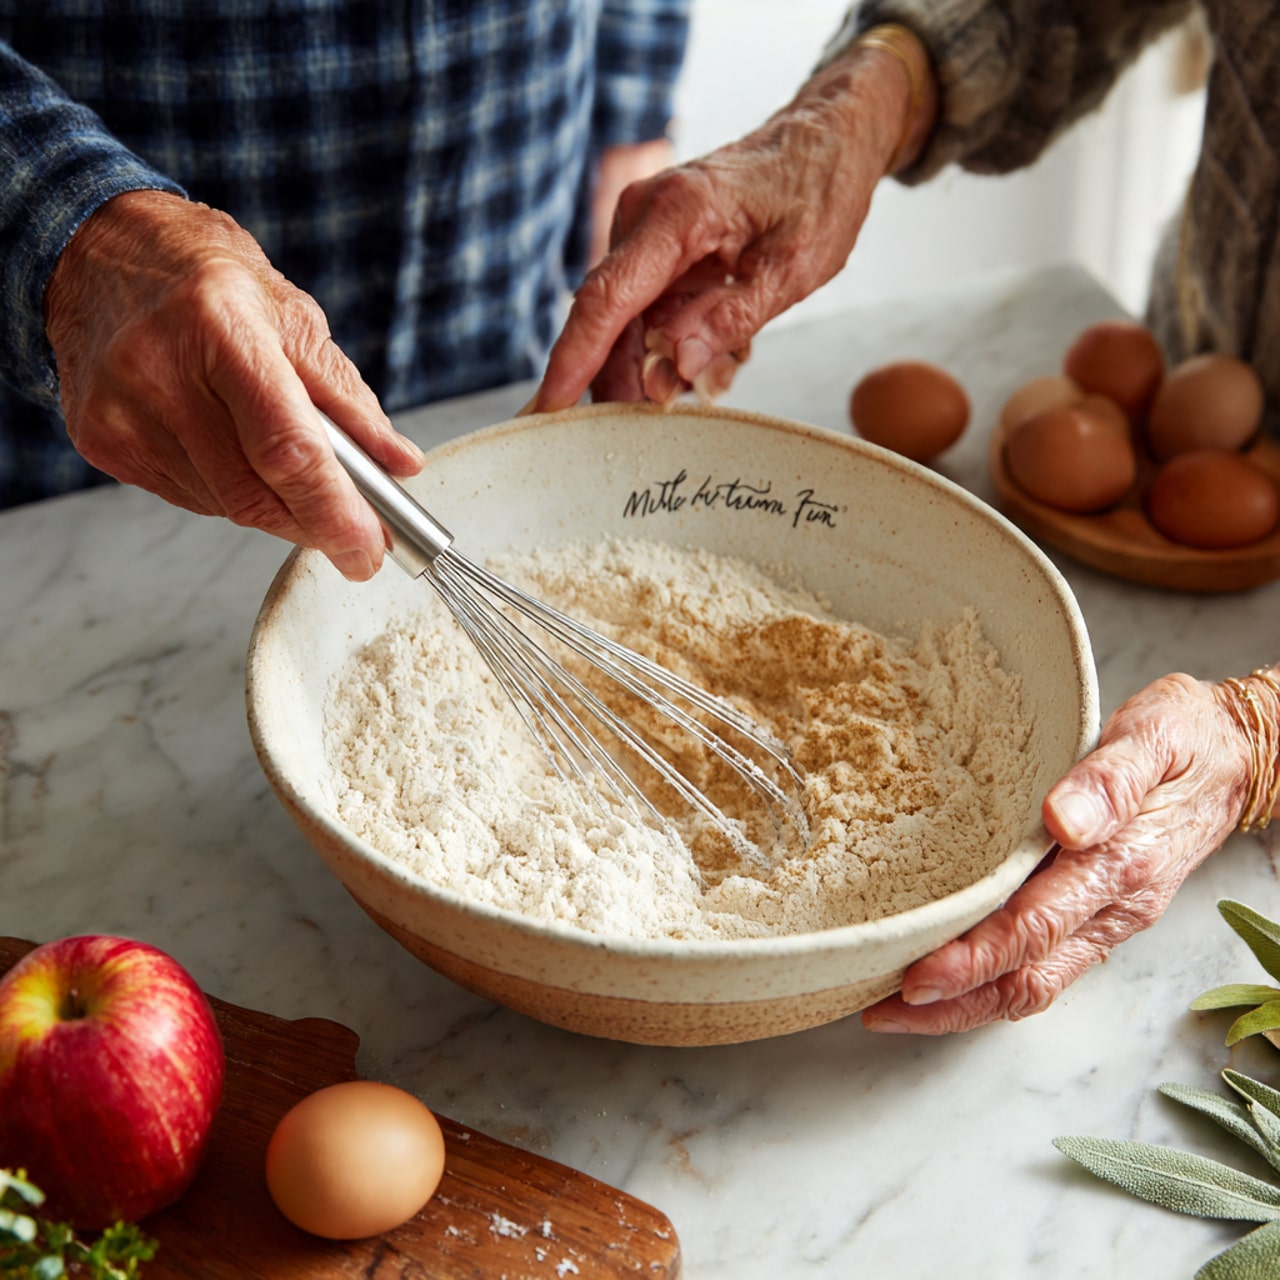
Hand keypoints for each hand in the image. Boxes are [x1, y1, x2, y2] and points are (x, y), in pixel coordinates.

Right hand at [44, 190, 422, 579]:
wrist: (97, 250)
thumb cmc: (206, 278)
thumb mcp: (294, 318)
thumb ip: (349, 400)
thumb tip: (400, 464)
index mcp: (222, 328)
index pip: (286, 450)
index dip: (333, 513)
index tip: (368, 551)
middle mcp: (160, 374)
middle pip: (254, 494)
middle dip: (315, 525)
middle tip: (355, 532)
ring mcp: (121, 413)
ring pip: (225, 506)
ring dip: (274, 506)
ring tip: (284, 462)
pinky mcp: (101, 442)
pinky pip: (191, 498)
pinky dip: (230, 492)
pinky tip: (230, 450)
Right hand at [534, 42, 916, 409]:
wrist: (827, 137)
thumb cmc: (817, 189)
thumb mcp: (794, 265)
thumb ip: (731, 318)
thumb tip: (675, 365)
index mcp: (677, 213)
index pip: (607, 298)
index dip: (575, 359)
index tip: (549, 407)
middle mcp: (645, 215)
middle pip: (609, 320)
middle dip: (625, 380)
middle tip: (658, 423)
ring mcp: (644, 231)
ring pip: (627, 324)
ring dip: (659, 364)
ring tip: (717, 372)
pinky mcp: (655, 248)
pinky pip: (647, 313)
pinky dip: (673, 343)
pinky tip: (717, 352)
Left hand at [862, 673, 1255, 1033]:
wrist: (1236, 755)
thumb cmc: (1186, 739)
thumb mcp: (1152, 737)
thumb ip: (1108, 780)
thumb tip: (1063, 819)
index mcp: (1120, 865)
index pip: (1035, 929)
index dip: (974, 959)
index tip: (917, 976)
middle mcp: (1113, 905)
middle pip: (1026, 978)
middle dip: (953, 1002)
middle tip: (881, 1009)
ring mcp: (1107, 917)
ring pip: (1033, 984)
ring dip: (965, 1004)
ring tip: (894, 1009)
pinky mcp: (1098, 913)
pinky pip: (1043, 965)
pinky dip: (990, 983)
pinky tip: (949, 979)